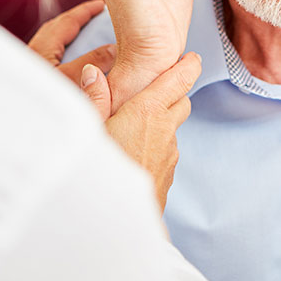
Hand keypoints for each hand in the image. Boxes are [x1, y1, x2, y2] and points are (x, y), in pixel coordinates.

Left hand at [28, 0, 116, 118]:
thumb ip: (93, 62)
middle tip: (95, 18)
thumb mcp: (72, 80)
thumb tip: (114, 47)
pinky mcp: (27, 83)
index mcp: (40, 50)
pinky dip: (63, 55)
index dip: (86, 11)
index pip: (66, 21)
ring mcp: (27, 69)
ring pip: (50, 45)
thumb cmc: (40, 104)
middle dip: (75, 20)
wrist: (12, 127)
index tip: (103, 4)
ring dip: (68, 38)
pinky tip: (72, 68)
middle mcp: (31, 56)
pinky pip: (48, 60)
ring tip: (87, 41)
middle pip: (54, 29)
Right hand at [102, 52, 201, 211]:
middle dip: (174, 91)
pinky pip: (167, 151)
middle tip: (158, 85)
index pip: (178, 80)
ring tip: (138, 121)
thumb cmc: (99, 172)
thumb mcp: (89, 130)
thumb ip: (94, 99)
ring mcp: (170, 154)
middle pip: (181, 101)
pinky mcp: (168, 175)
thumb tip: (95, 72)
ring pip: (174, 128)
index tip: (191, 57)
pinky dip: (157, 143)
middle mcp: (165, 130)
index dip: (188, 65)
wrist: (116, 223)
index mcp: (147, 112)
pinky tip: (134, 151)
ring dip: (163, 120)